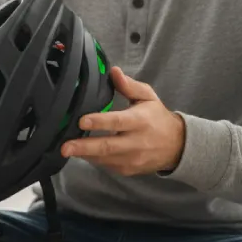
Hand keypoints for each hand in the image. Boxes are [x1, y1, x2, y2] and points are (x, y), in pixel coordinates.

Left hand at [60, 66, 185, 175]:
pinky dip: (92, 159)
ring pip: (103, 159)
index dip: (99, 122)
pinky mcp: (127, 170)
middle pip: (107, 146)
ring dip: (84, 154)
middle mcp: (136, 142)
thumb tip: (113, 71)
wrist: (176, 146)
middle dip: (83, 147)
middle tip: (64, 146)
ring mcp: (131, 159)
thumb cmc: (157, 118)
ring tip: (66, 148)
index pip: (117, 122)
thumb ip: (129, 85)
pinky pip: (105, 166)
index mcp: (140, 121)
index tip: (82, 121)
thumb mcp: (148, 97)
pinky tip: (81, 152)